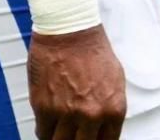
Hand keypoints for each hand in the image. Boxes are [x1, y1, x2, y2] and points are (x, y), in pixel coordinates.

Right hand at [29, 25, 127, 139]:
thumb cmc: (92, 49)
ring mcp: (66, 113)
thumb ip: (110, 107)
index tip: (91, 139)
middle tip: (76, 135)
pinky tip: (50, 125)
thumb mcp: (116, 81)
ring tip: (61, 132)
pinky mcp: (44, 108)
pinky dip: (46, 132)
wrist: (69, 30)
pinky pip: (43, 133)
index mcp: (114, 109)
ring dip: (61, 138)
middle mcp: (91, 115)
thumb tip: (104, 126)